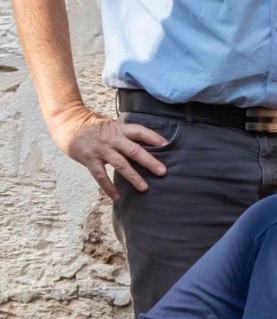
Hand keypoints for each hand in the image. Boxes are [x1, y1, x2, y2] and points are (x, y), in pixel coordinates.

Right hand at [54, 107, 168, 200]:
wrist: (67, 122)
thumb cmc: (91, 125)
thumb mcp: (110, 125)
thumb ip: (123, 134)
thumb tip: (142, 143)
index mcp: (118, 129)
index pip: (139, 131)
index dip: (153, 137)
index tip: (166, 144)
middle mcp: (111, 139)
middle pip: (134, 150)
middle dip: (149, 161)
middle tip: (162, 171)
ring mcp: (100, 150)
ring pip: (120, 164)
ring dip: (133, 176)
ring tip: (144, 188)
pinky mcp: (89, 159)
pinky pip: (100, 176)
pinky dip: (108, 187)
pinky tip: (116, 196)